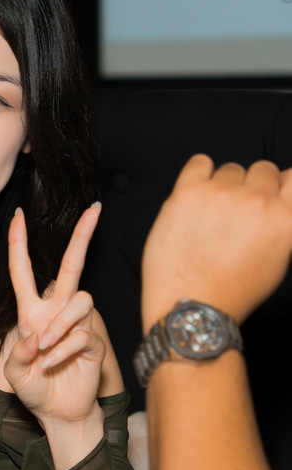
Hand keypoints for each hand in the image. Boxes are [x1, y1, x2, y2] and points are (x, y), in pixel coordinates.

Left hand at [3, 204, 105, 431]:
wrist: (58, 413)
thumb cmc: (34, 389)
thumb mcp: (14, 373)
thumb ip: (19, 354)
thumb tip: (36, 337)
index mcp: (32, 312)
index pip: (24, 271)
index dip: (19, 243)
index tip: (17, 215)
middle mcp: (56, 311)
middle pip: (72, 266)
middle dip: (82, 237)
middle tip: (94, 209)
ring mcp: (77, 324)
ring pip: (80, 300)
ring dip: (59, 325)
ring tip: (45, 349)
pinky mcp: (93, 342)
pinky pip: (82, 334)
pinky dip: (64, 350)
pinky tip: (54, 365)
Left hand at [141, 156, 291, 329]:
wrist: (190, 306)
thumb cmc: (231, 291)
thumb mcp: (278, 259)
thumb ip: (282, 222)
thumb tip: (279, 201)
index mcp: (285, 218)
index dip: (280, 185)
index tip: (270, 193)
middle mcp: (257, 202)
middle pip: (262, 169)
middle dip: (251, 188)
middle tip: (236, 214)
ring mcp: (221, 194)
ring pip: (230, 169)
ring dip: (223, 186)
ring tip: (211, 217)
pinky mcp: (188, 193)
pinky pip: (199, 163)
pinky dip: (198, 174)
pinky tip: (196, 197)